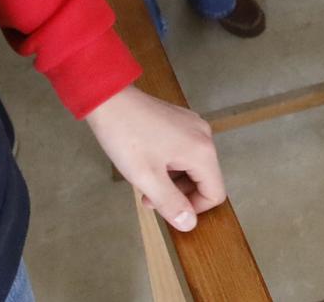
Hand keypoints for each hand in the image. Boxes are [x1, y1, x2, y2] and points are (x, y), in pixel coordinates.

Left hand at [84, 85, 226, 232]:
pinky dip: (170, 164)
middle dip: (179, 195)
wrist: (109, 99)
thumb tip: (190, 224)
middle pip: (204, 179)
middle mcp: (204, 136)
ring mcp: (193, 125)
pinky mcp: (181, 120)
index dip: (194, 209)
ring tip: (144, 181)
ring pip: (193, 166)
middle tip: (148, 198)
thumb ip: (171, 204)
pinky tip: (147, 161)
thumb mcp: (147, 178)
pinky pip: (184, 151)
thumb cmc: (127, 138)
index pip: (215, 193)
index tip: (165, 209)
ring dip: (172, 181)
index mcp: (202, 151)